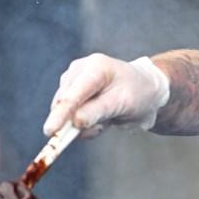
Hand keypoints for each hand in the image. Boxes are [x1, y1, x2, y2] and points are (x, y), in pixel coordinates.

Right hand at [42, 53, 169, 137]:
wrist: (147, 93)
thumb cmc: (139, 95)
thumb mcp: (124, 103)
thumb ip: (99, 111)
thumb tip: (75, 121)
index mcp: (95, 68)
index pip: (73, 93)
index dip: (61, 113)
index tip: (51, 131)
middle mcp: (80, 71)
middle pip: (63, 103)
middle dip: (74, 123)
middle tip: (99, 129)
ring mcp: (74, 81)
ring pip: (65, 112)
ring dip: (83, 125)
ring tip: (108, 121)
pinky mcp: (73, 94)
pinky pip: (71, 116)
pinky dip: (85, 125)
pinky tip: (103, 120)